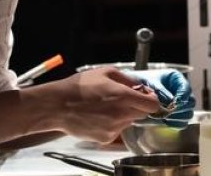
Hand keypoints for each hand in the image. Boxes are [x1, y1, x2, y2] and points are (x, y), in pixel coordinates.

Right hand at [44, 66, 161, 141]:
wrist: (58, 106)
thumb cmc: (79, 86)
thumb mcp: (105, 72)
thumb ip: (127, 79)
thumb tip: (139, 86)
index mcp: (123, 96)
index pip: (153, 105)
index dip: (152, 99)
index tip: (145, 95)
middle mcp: (121, 114)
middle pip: (142, 113)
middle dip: (137, 105)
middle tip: (123, 98)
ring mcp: (114, 128)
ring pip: (129, 122)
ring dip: (123, 114)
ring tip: (105, 106)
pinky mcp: (105, 138)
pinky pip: (116, 130)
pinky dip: (112, 123)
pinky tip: (98, 116)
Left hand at [125, 69, 194, 125]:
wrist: (132, 89)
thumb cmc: (141, 81)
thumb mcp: (150, 83)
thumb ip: (161, 92)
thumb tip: (171, 102)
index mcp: (176, 79)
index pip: (186, 88)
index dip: (182, 97)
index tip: (174, 104)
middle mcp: (180, 91)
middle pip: (190, 102)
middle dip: (181, 109)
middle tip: (169, 113)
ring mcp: (178, 103)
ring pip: (187, 113)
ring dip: (178, 117)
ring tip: (166, 118)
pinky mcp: (174, 114)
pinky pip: (181, 122)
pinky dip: (175, 123)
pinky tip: (166, 122)